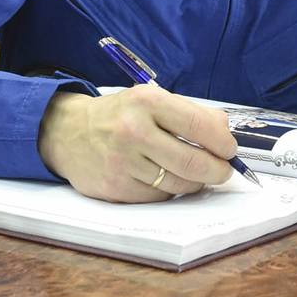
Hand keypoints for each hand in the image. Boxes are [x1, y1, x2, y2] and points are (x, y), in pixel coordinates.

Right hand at [35, 85, 236, 201]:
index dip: (223, 143)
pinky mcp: (115, 188)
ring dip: (193, 182)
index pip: (201, 126)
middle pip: (193, 162)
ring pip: (178, 184)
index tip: (229, 150)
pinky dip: (167, 191)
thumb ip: (189, 113)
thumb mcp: (150, 100)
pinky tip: (162, 178)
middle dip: (217, 170)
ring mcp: (123, 162)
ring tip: (192, 173)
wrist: (67, 132)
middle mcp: (134, 131)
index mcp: (147, 102)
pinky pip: (157, 197)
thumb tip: (225, 131)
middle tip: (222, 170)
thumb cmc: (118, 116)